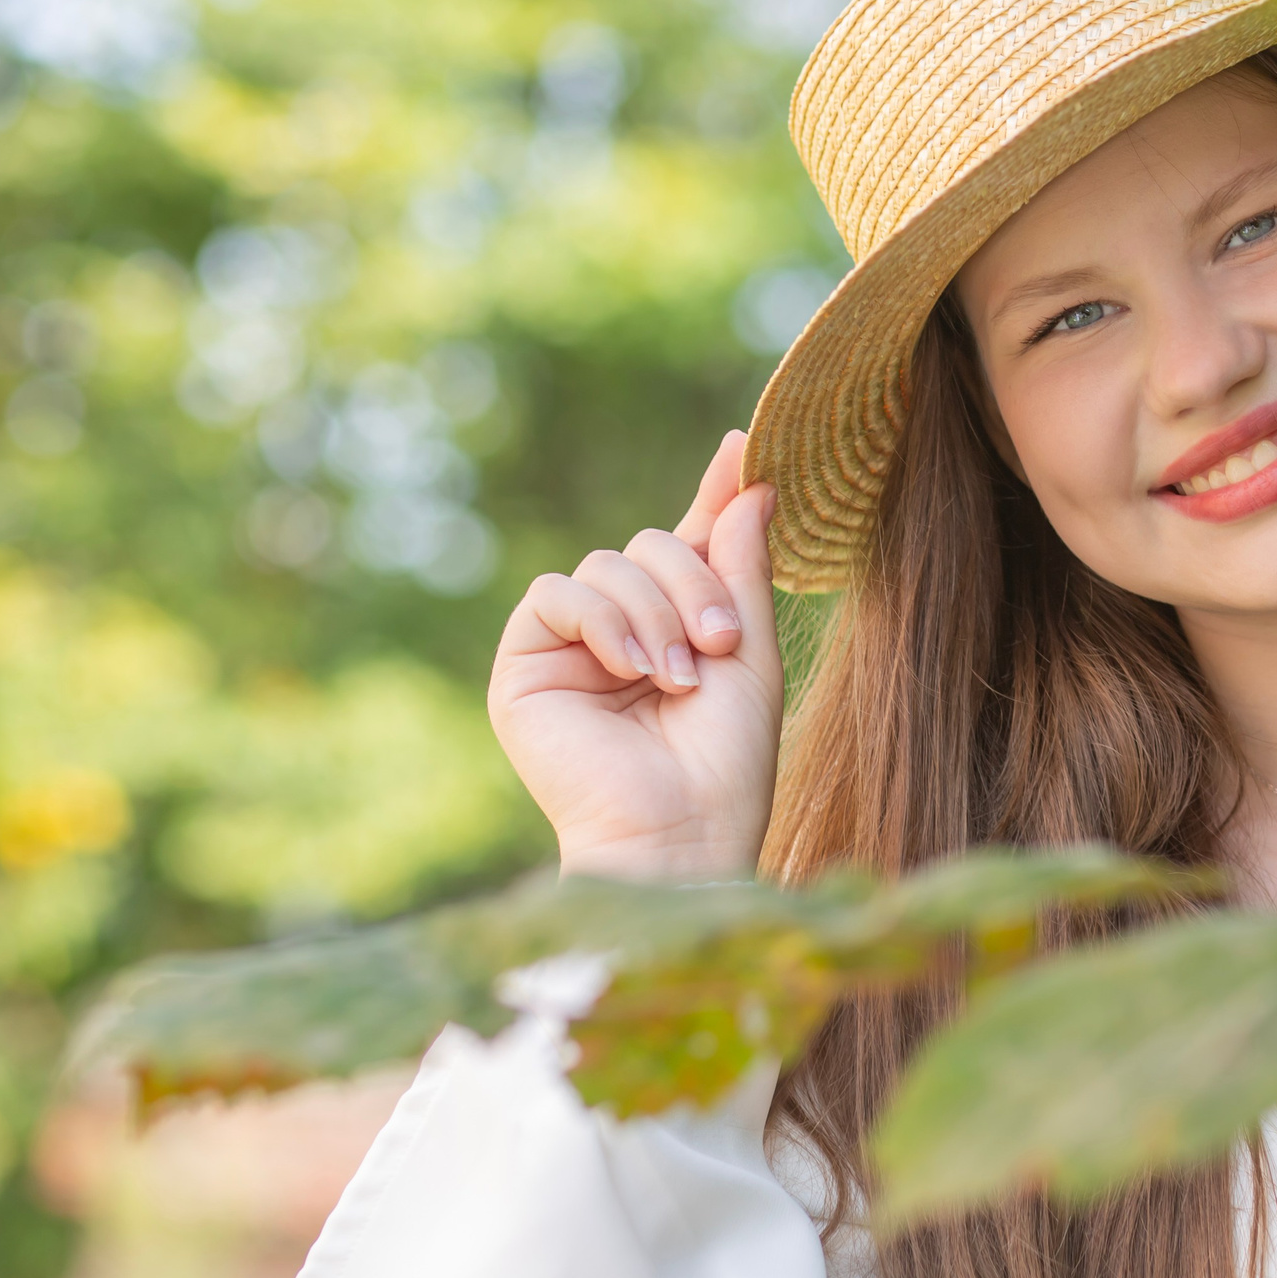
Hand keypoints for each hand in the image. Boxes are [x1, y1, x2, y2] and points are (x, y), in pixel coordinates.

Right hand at [488, 430, 782, 880]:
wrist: (679, 832)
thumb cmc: (724, 762)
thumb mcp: (750, 651)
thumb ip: (741, 567)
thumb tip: (752, 481)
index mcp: (680, 625)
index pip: (693, 541)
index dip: (715, 493)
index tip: (746, 446)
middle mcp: (624, 629)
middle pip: (652, 543)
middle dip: (694, 584)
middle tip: (720, 644)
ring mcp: (571, 646)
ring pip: (608, 563)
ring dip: (654, 613)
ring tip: (678, 677)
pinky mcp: (524, 665)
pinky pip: (556, 594)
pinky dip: (602, 621)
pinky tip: (632, 669)